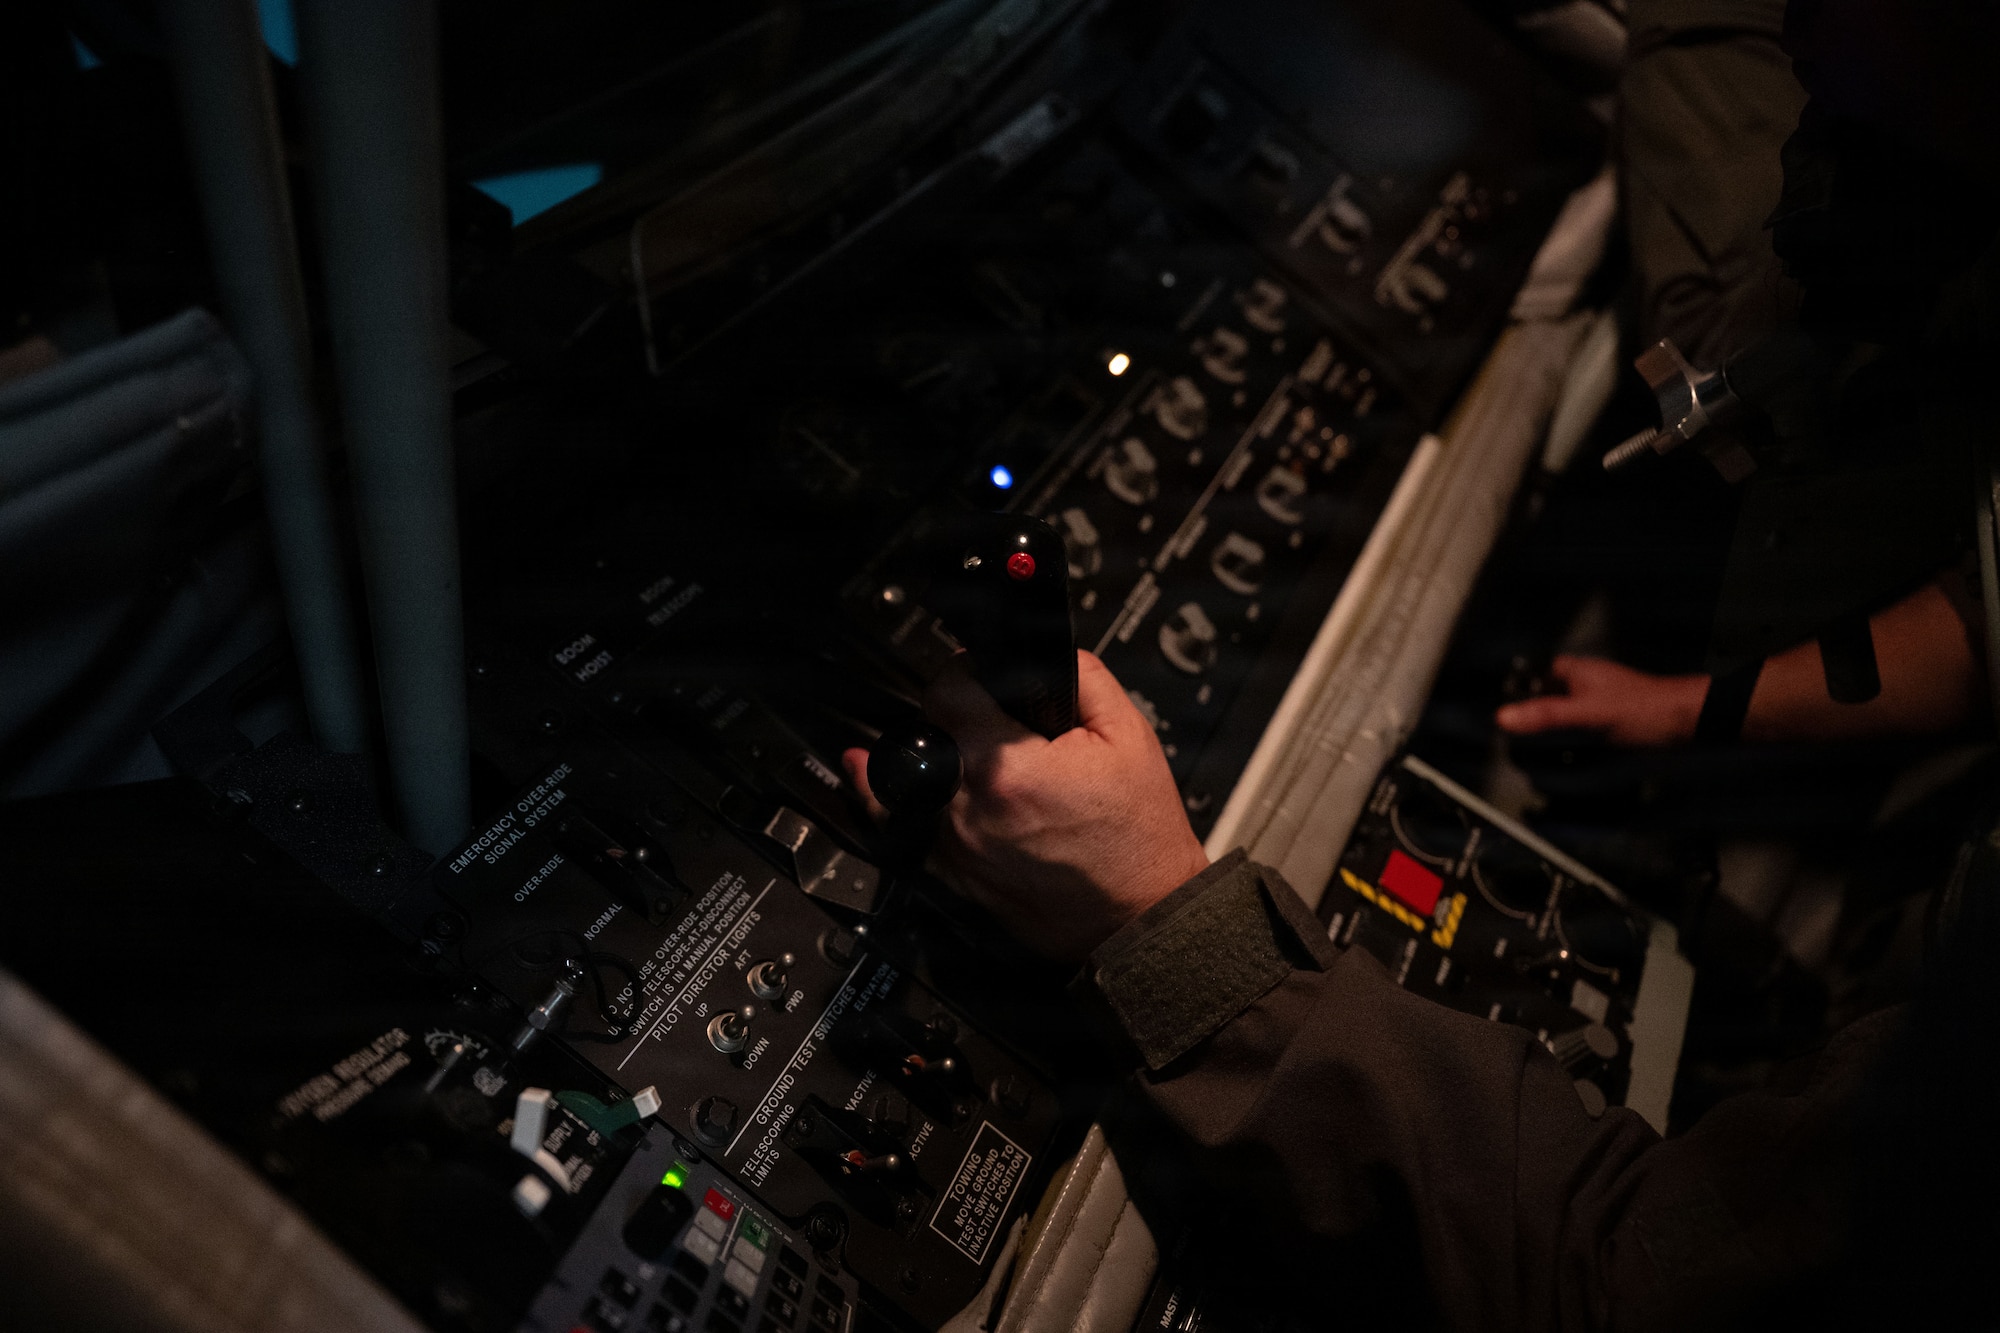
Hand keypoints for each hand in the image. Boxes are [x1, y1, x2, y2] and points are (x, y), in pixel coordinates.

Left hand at [844, 651, 1208, 961]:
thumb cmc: (1138, 838)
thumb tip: (1039, 653)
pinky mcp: (953, 878)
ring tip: (941, 742)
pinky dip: (894, 802)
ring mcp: (956, 849)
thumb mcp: (1128, 734)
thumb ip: (1081, 676)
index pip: (946, 690)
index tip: (975, 674)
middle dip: (949, 717)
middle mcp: (969, 809)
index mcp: (1007, 768)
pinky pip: (904, 832)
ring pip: (907, 781)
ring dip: (929, 757)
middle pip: (924, 734)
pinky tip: (870, 777)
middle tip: (982, 718)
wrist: (1141, 915)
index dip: (962, 671)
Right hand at [1493, 655, 1706, 746]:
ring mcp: (1601, 702)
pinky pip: (1584, 730)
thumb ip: (1547, 716)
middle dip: (1535, 715)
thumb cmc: (1644, 709)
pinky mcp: (1614, 721)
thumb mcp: (1588, 714)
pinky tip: (1571, 758)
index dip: (1520, 688)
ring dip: (1555, 732)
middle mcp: (1588, 683)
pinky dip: (1575, 743)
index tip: (1503, 709)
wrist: (1690, 722)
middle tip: (1520, 738)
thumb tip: (1503, 717)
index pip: (1537, 673)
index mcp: (1578, 672)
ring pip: (1566, 714)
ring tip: (1539, 753)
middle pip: (1549, 695)